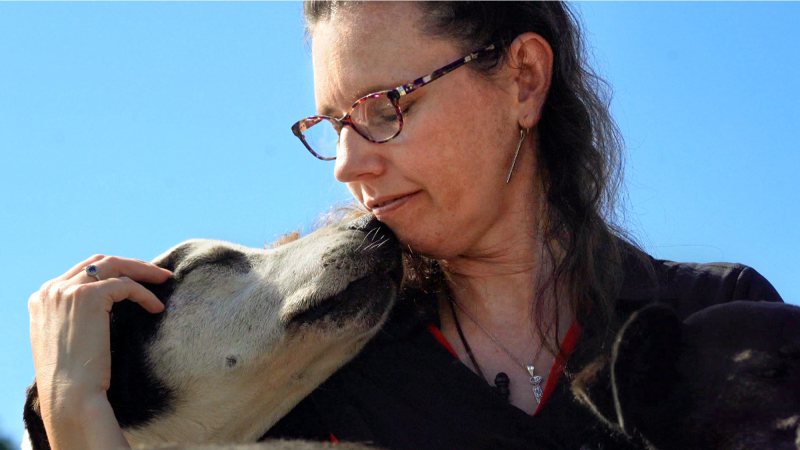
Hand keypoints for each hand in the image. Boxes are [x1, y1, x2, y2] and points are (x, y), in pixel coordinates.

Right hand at [28, 254, 170, 448]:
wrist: (70, 394)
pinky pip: (126, 285)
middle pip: (99, 262)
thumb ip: (77, 315)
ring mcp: (67, 290)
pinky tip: (157, 308)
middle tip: (157, 274)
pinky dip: (145, 294)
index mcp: (42, 297)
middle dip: (131, 265)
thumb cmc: (75, 376)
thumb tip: (108, 303)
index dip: (113, 272)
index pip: (83, 271)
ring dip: (143, 271)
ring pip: (114, 266)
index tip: (136, 278)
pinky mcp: (87, 296)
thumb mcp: (68, 337)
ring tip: (165, 280)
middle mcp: (51, 289)